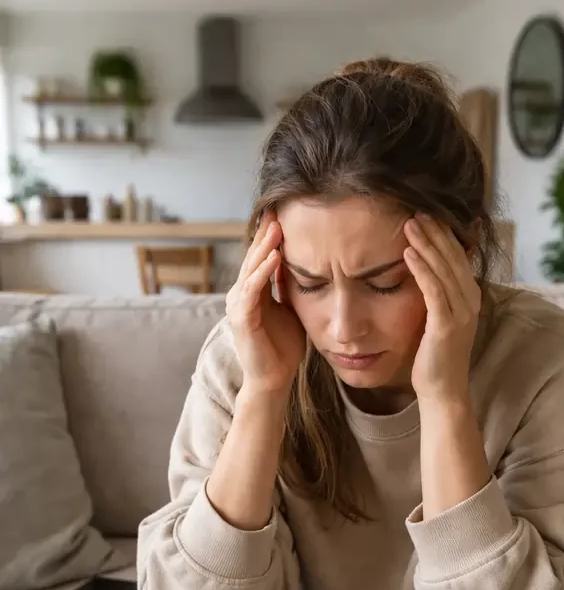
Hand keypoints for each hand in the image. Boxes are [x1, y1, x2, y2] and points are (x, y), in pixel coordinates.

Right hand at [226, 212, 305, 394]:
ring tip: (276, 228)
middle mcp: (241, 295)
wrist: (274, 379)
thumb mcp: (290, 309)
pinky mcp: (242, 319)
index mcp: (252, 292)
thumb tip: (298, 263)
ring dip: (264, 248)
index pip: (260, 258)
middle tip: (277, 210)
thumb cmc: (282, 347)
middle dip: (265, 234)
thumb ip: (288, 287)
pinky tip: (275, 257)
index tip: (283, 214)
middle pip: (253, 258)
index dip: (270, 237)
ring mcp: (239, 306)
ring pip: (251, 270)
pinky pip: (252, 290)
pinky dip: (263, 272)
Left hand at [403, 214, 480, 403]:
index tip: (427, 215)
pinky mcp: (446, 325)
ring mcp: (461, 313)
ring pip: (444, 270)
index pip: (458, 258)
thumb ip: (436, 295)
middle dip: (435, 232)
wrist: (443, 392)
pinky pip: (434, 291)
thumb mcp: (438, 319)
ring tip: (409, 224)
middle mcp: (470, 302)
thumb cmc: (436, 357)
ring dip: (427, 244)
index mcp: (470, 298)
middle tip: (416, 210)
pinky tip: (408, 253)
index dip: (444, 235)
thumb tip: (423, 273)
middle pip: (453, 258)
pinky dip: (422, 270)